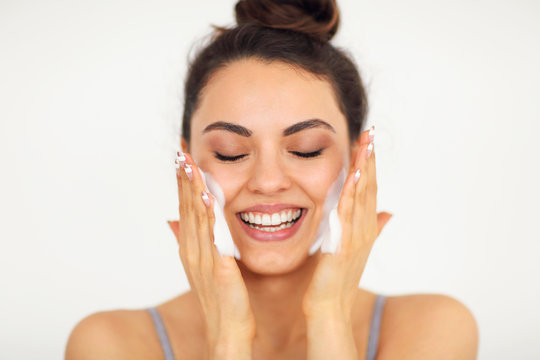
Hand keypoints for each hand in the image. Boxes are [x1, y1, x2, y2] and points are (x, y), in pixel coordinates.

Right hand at [167, 152, 254, 358]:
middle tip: (181, 151)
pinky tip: (211, 199)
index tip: (181, 157)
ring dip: (192, 191)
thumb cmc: (220, 297)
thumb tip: (175, 220)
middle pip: (186, 208)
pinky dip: (211, 217)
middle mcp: (192, 250)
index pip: (185, 208)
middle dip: (183, 179)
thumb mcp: (203, 265)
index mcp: (191, 248)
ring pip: (196, 219)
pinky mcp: (219, 269)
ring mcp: (203, 259)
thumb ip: (196, 240)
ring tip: (190, 166)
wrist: (227, 329)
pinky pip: (214, 237)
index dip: (182, 183)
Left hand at [303, 127, 392, 357]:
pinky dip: (354, 193)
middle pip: (370, 186)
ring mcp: (357, 236)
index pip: (369, 189)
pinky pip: (349, 214)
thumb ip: (368, 228)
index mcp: (364, 227)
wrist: (329, 307)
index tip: (368, 141)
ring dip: (365, 168)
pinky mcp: (345, 245)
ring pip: (362, 196)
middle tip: (371, 132)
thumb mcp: (354, 249)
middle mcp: (364, 229)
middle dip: (370, 159)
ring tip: (367, 143)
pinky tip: (357, 175)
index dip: (370, 165)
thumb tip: (388, 213)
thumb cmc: (337, 280)